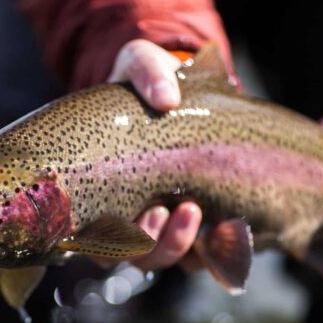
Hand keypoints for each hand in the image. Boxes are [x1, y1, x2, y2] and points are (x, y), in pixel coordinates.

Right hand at [103, 39, 202, 271]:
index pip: (95, 236)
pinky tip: (226, 226)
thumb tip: (166, 99)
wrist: (177, 86)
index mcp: (101, 185)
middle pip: (132, 256)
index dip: (114, 240)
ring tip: (194, 210)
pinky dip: (211, 250)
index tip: (144, 211)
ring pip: (160, 259)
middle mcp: (125, 209)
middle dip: (156, 244)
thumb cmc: (147, 80)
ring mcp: (158, 217)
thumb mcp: (141, 63)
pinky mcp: (192, 219)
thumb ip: (147, 72)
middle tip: (173, 210)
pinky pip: (197, 254)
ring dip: (178, 246)